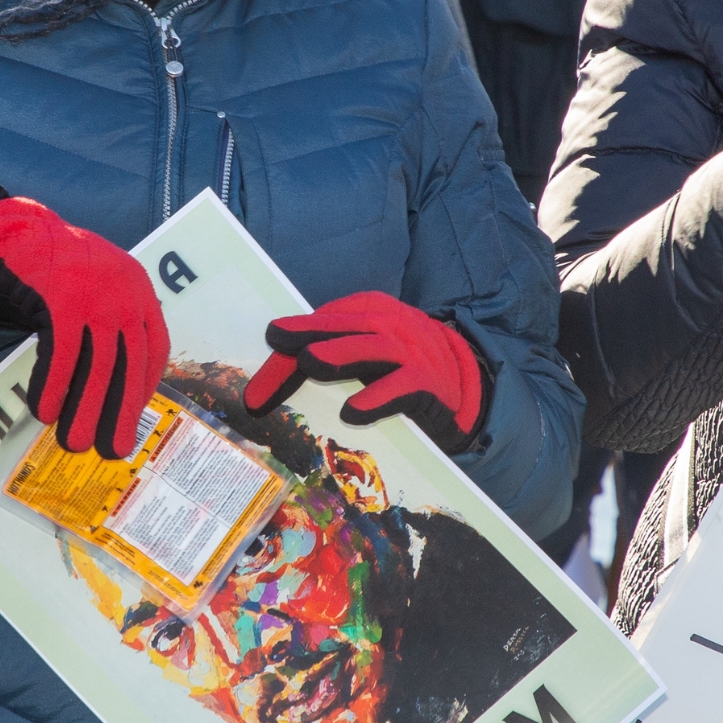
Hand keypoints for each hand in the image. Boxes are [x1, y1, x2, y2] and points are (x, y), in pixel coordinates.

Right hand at [0, 194, 168, 458]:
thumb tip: (110, 394)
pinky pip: (61, 351)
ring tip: (73, 442)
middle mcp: (124, 290)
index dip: (144, 389)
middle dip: (119, 412)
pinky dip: (53, 385)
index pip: (154, 349)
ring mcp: (94, 291)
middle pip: (128, 363)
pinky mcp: (61, 295)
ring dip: (85, 408)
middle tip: (110, 450)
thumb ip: (109, 327)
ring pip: (97, 363)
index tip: (132, 421)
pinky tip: (44, 411)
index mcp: (139, 291)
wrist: (14, 233)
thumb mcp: (95, 291)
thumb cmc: (56, 273)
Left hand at [245, 292, 491, 452]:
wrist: (462, 386)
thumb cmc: (401, 368)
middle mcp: (391, 325)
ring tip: (309, 361)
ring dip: (340, 354)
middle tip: (274, 338)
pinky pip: (403, 388)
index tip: (260, 374)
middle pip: (343, 327)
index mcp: (370, 310)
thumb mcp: (367, 351)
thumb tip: (271, 380)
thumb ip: (330, 354)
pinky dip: (378, 398)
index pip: (323, 321)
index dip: (291, 340)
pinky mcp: (428, 384)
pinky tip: (353, 412)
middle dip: (306, 334)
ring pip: (373, 348)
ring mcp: (412, 352)